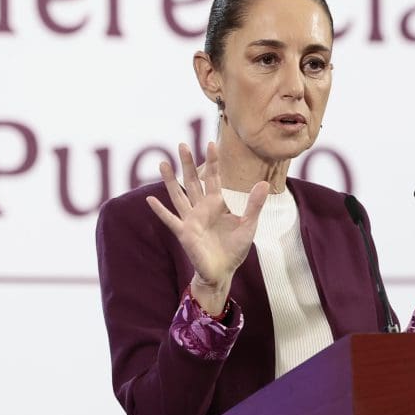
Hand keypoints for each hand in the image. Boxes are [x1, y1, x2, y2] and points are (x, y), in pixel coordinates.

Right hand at [146, 142, 267, 313]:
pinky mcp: (184, 233)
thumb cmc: (235, 248)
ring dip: (170, 180)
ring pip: (178, 195)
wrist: (223, 271)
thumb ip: (254, 205)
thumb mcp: (248, 225)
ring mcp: (190, 219)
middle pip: (192, 181)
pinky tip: (150, 199)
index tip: (211, 143)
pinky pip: (170, 219)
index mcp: (216, 203)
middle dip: (187, 163)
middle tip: (181, 144)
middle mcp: (201, 208)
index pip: (213, 178)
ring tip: (163, 163)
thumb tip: (264, 183)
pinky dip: (160, 210)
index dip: (212, 161)